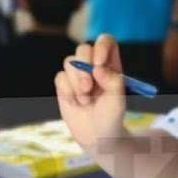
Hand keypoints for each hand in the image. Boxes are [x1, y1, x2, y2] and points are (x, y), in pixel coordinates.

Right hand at [54, 34, 128, 151]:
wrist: (97, 136)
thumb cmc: (112, 117)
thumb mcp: (118, 101)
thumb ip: (113, 82)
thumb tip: (97, 68)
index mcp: (111, 64)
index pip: (105, 41)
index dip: (101, 46)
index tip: (99, 63)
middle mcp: (93, 65)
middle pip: (83, 49)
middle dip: (83, 68)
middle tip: (88, 88)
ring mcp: (77, 73)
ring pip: (70, 62)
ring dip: (76, 83)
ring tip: (85, 101)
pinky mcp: (64, 84)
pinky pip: (60, 77)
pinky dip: (67, 91)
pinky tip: (76, 103)